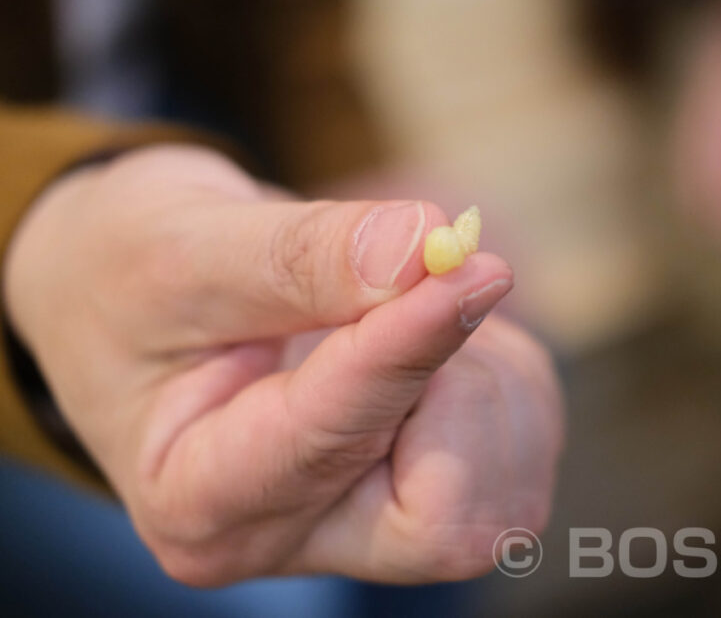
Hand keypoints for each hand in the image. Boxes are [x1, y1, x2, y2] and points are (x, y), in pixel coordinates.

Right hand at [3, 144, 562, 584]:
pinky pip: (526, 444)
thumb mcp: (185, 250)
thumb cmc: (135, 276)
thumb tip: (428, 243)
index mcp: (202, 501)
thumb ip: (302, 255)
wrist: (144, 292)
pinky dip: (505, 373)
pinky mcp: (434, 491)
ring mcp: (370, 525)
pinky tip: (432, 336)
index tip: (461, 269)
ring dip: (485, 373)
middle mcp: (294, 536)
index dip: (404, 350)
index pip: (331, 441)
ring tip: (396, 308)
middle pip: (446, 521)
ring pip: (503, 492)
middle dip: (458, 387)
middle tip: (416, 284)